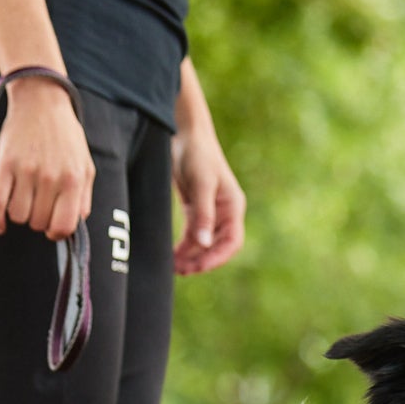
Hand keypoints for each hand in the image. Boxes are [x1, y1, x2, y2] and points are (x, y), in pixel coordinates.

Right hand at [0, 77, 94, 239]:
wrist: (40, 101)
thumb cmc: (65, 137)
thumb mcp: (85, 166)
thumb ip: (83, 198)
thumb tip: (72, 226)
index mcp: (73, 179)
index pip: (64, 226)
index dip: (57, 233)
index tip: (52, 227)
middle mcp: (50, 177)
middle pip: (38, 223)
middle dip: (38, 220)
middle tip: (38, 205)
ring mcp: (26, 171)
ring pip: (18, 216)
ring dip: (19, 215)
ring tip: (24, 201)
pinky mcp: (4, 165)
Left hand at [172, 126, 245, 274]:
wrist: (183, 132)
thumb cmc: (197, 153)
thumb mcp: (201, 184)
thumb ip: (203, 214)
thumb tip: (204, 244)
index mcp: (233, 206)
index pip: (232, 242)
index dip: (216, 258)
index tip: (198, 268)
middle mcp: (224, 211)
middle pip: (217, 247)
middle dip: (201, 261)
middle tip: (181, 271)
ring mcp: (210, 211)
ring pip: (203, 243)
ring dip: (190, 257)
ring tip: (173, 267)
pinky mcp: (195, 208)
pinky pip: (192, 234)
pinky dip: (183, 246)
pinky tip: (172, 255)